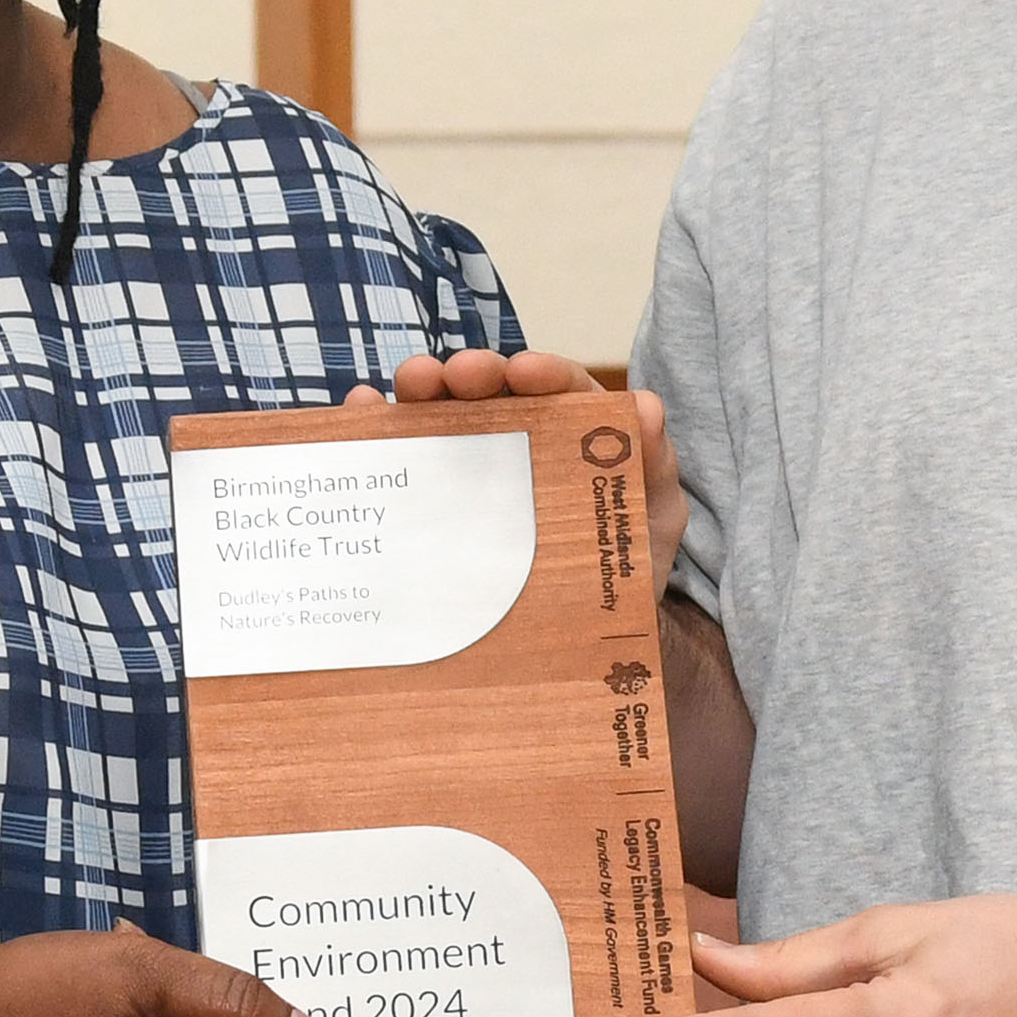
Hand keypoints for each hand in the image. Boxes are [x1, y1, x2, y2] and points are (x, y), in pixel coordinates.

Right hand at [345, 348, 682, 587]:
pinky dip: (377, 428)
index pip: (560, 391)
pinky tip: (361, 412)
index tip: (522, 372)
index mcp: (575, 437)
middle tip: (454, 376)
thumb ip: (655, 471)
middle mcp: (520, 441)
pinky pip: (403, 457)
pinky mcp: (434, 501)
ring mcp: (473, 468)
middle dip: (471, 374)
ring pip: (444, 414)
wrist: (585, 644)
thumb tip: (649, 408)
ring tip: (408, 382)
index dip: (541, 374)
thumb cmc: (626, 572)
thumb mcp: (650, 523)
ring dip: (423, 388)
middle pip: (493, 393)